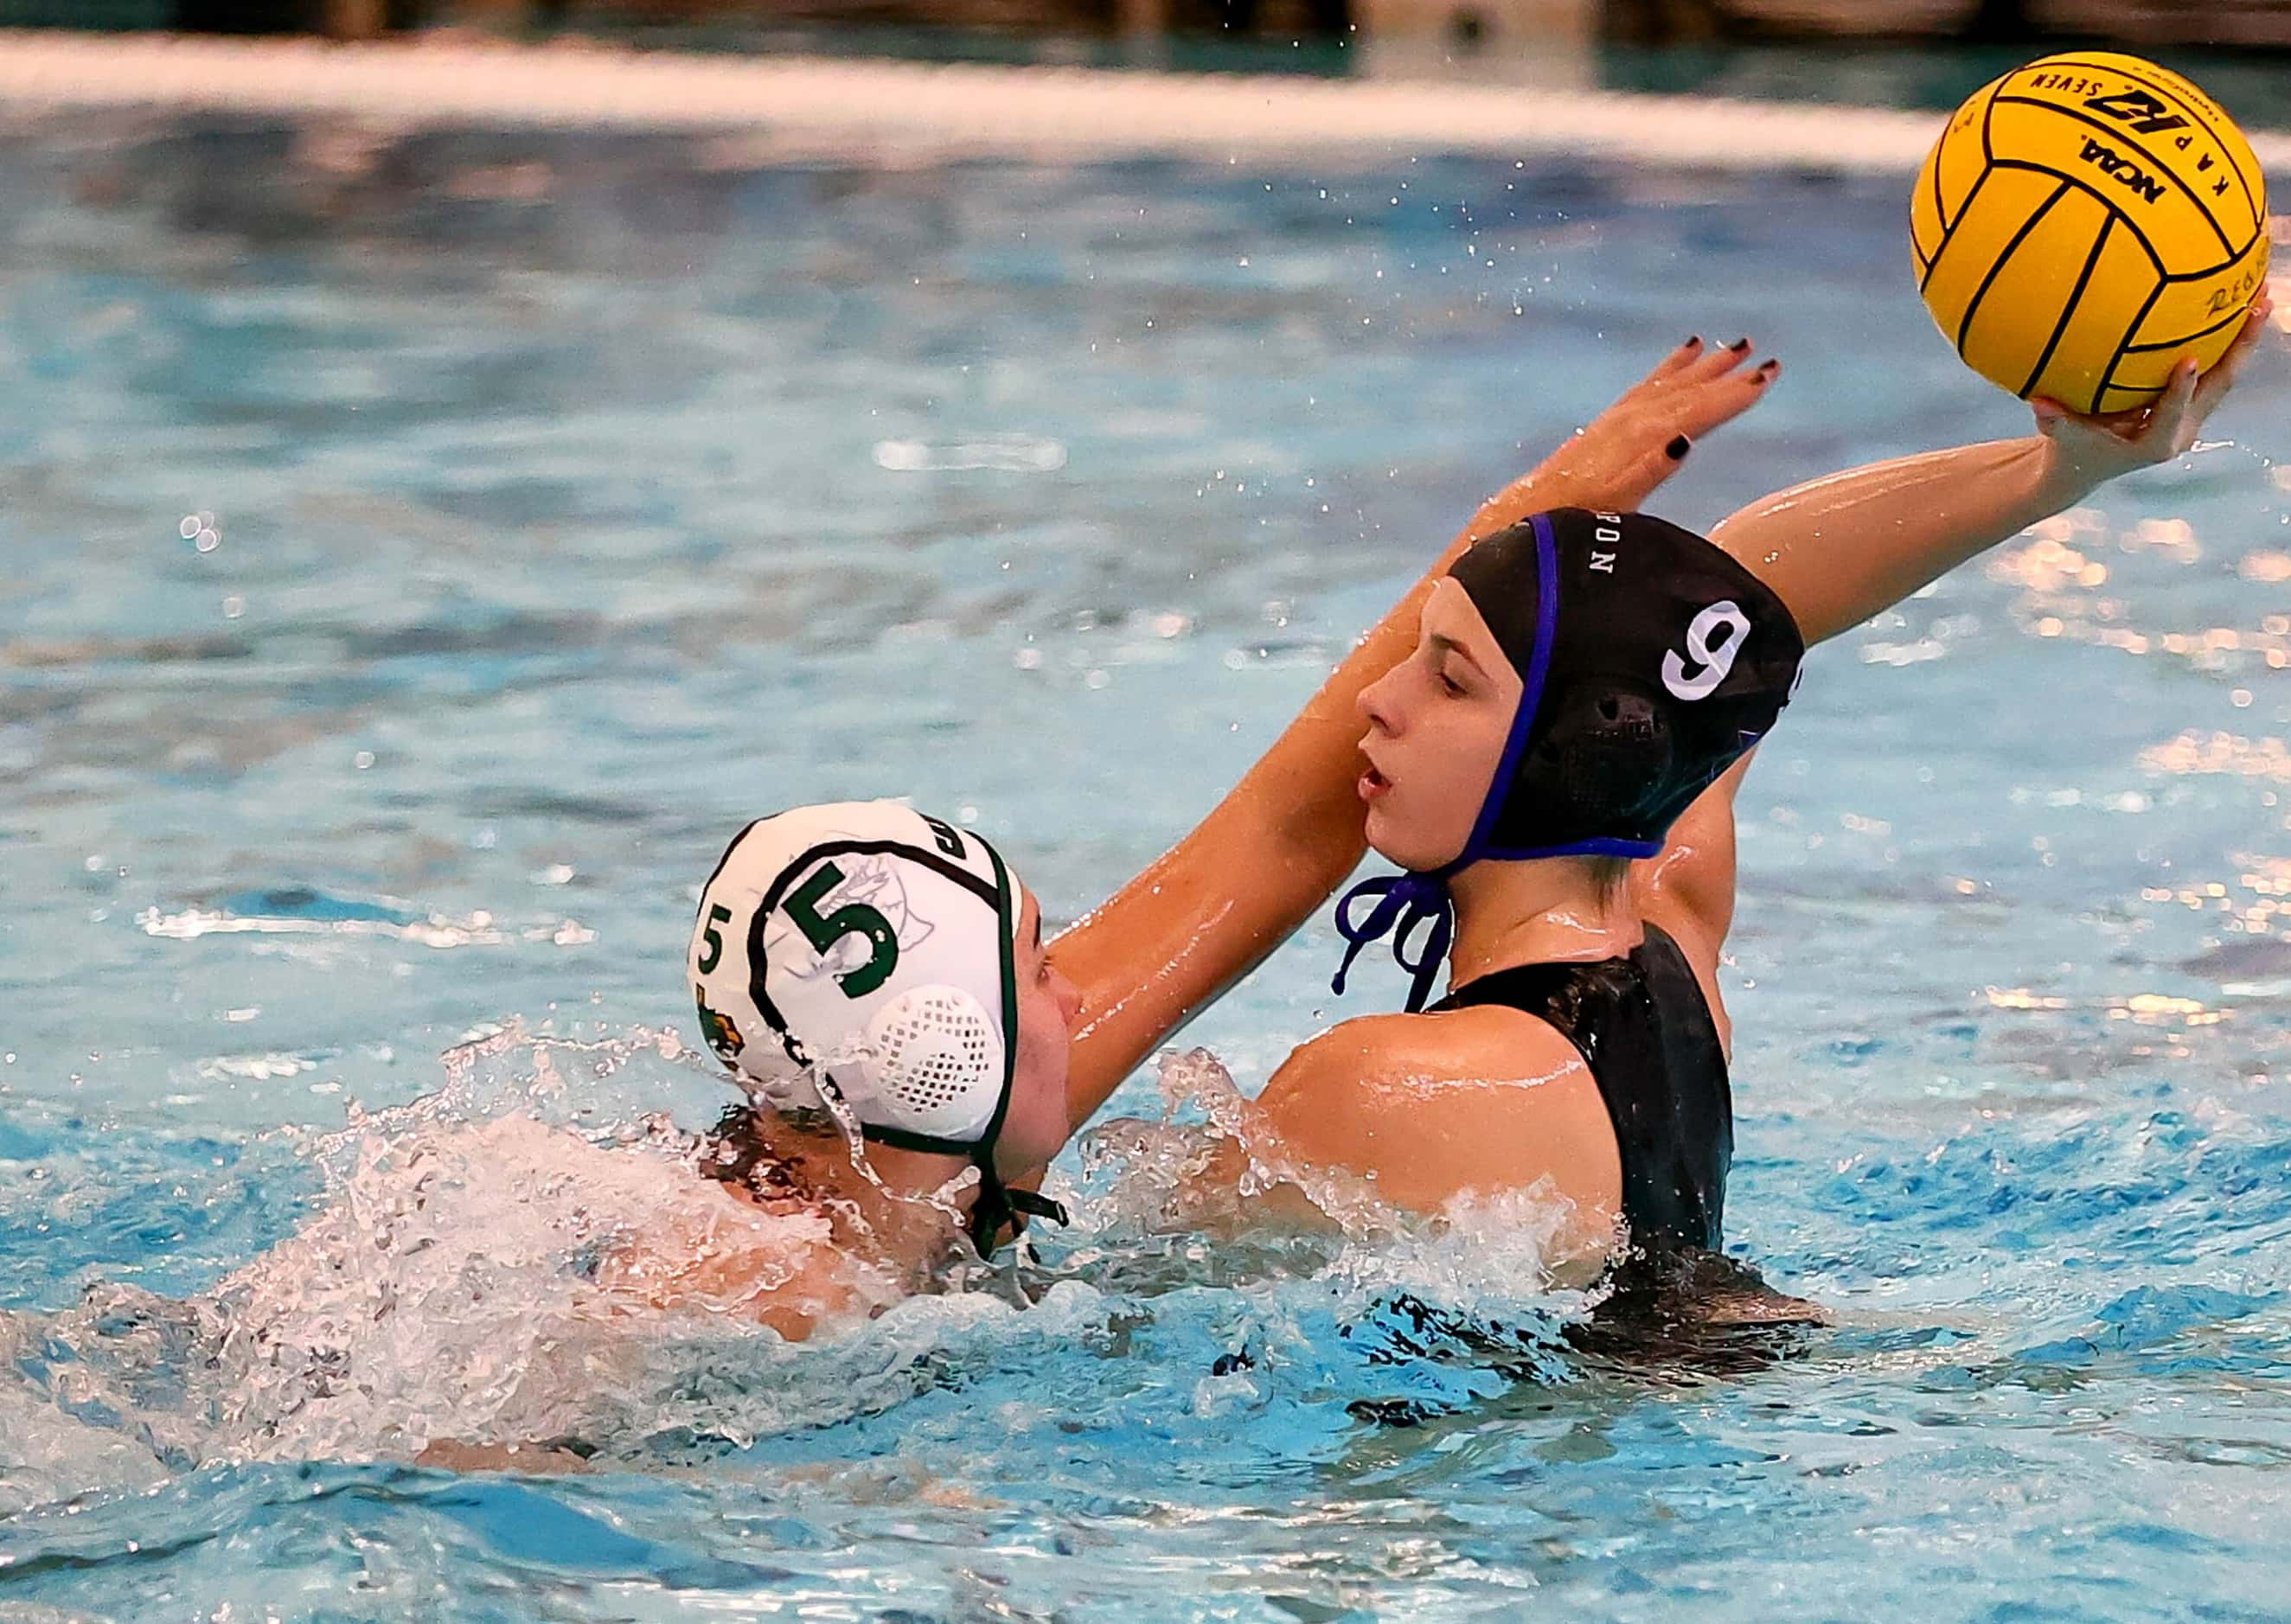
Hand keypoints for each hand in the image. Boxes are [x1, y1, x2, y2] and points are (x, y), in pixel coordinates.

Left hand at [1534, 336, 1781, 510]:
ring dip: (1705, 366)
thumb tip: (1683, 441)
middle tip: (1767, 360)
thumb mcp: (1616, 501)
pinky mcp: (1611, 419)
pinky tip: (1686, 353)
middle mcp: (1634, 419)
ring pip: (1672, 383)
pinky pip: (1651, 384)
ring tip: (1734, 347)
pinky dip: (1673, 366)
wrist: (1533, 508)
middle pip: (1690, 392)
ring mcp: (1621, 416)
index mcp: (1642, 438)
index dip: (1733, 395)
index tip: (1766, 378)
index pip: (1697, 411)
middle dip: (1729, 376)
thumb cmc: (1577, 513)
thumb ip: (1649, 470)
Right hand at [2032, 293, 2271, 499]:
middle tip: (2257, 306)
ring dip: (2245, 338)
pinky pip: (2217, 370)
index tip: (2190, 360)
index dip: (2180, 389)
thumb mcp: (2061, 438)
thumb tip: (2037, 402)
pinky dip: (2228, 341)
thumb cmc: (2072, 450)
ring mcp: (2192, 417)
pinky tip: (2234, 307)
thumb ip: (2055, 421)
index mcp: (2154, 444)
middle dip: (2240, 347)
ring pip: (2226, 376)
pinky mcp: (2193, 404)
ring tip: (2261, 296)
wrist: (2088, 466)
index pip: (2171, 414)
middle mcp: (2182, 431)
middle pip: (2219, 387)